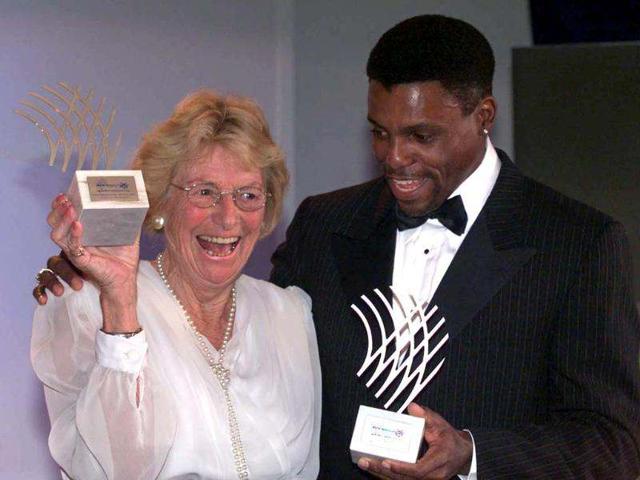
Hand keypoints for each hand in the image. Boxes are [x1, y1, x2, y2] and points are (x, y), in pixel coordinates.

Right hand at [43, 194, 140, 332]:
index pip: (64, 216)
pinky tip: (79, 225)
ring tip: (71, 208)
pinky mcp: (81, 261)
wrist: (127, 278)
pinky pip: (73, 247)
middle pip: (54, 223)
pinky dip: (74, 235)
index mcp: (82, 232)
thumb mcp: (128, 233)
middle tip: (65, 198)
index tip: (65, 193)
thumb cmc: (125, 256)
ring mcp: (75, 251)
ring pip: (57, 235)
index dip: (61, 205)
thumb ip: (129, 219)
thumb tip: (135, 202)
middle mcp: (75, 241)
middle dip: (57, 209)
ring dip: (62, 220)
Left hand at [357, 403, 472, 479]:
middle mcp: (432, 476)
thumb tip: (412, 407)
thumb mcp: (441, 425)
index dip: (401, 468)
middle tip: (365, 462)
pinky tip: (374, 468)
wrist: (462, 454)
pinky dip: (387, 476)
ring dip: (381, 475)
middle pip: (405, 479)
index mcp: (439, 461)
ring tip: (365, 464)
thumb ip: (427, 416)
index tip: (385, 462)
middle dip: (383, 471)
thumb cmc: (451, 440)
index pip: (418, 470)